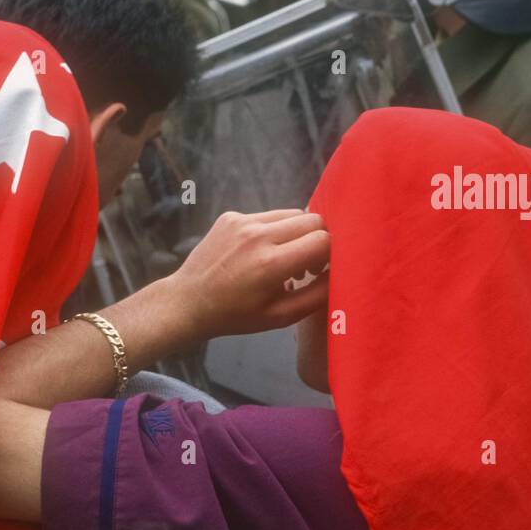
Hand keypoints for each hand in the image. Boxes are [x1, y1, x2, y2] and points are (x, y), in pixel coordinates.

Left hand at [169, 208, 329, 340]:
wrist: (189, 300)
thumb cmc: (237, 315)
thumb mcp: (281, 316)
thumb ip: (317, 294)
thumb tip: (341, 272)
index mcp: (272, 263)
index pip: (323, 240)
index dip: (331, 253)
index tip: (323, 269)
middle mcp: (258, 235)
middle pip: (312, 219)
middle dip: (318, 239)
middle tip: (309, 264)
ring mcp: (242, 220)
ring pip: (291, 213)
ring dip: (297, 232)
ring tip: (286, 258)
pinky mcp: (231, 215)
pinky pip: (268, 216)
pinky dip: (274, 230)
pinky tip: (260, 253)